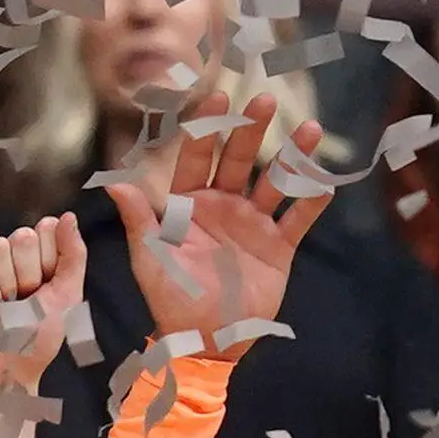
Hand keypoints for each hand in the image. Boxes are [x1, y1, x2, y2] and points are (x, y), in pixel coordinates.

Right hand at [0, 212, 87, 415]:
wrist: (2, 373)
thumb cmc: (36, 342)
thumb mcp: (68, 297)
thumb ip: (73, 255)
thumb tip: (69, 216)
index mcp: (39, 262)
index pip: (47, 229)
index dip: (50, 257)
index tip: (48, 286)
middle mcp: (11, 262)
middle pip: (22, 236)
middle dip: (28, 273)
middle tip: (24, 302)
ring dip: (5, 285)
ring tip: (2, 309)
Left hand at [106, 89, 325, 348]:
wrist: (204, 341)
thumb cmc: (170, 299)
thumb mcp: (151, 259)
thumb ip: (139, 220)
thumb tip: (112, 183)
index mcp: (187, 206)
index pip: (196, 159)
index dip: (207, 129)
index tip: (217, 96)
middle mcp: (222, 207)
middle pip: (238, 160)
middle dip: (251, 131)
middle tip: (266, 100)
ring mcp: (253, 224)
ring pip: (275, 182)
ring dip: (292, 157)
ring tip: (311, 130)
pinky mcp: (279, 246)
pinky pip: (298, 220)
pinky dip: (311, 202)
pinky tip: (326, 182)